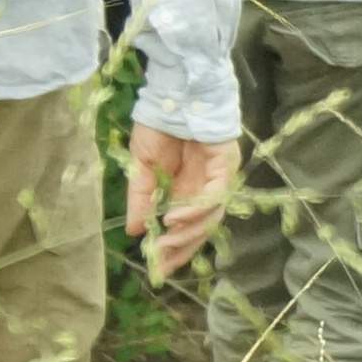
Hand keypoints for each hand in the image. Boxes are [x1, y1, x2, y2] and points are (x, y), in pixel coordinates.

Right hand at [128, 128, 239, 282]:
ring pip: (210, 215)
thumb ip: (142, 199)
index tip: (157, 267)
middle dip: (182, 248)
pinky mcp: (226, 164)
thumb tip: (135, 230)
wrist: (172, 94)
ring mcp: (219, 176)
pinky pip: (214, 194)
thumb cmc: (159, 126)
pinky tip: (174, 219)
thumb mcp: (141, 168)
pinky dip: (195, 209)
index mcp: (187, 190)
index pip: (187, 227)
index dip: (174, 248)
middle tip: (162, 264)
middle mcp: (206, 187)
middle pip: (202, 227)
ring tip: (165, 242)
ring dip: (187, 232)